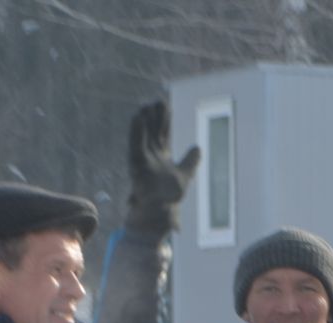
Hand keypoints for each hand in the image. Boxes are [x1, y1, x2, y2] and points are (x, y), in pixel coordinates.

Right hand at [125, 101, 200, 236]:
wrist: (161, 210)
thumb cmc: (170, 196)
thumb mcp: (185, 174)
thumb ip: (191, 161)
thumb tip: (198, 147)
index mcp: (161, 155)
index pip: (163, 132)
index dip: (164, 119)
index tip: (164, 105)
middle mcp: (150, 154)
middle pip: (152, 130)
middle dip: (154, 117)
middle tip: (156, 101)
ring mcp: (142, 158)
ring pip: (143, 134)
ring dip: (143, 120)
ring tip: (145, 106)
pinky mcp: (136, 163)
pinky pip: (135, 144)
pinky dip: (135, 131)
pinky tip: (137, 118)